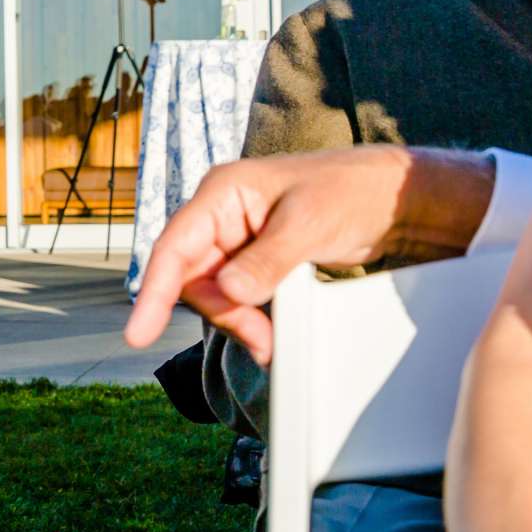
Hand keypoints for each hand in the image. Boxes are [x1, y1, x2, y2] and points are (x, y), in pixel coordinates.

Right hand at [125, 146, 493, 363]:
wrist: (392, 198)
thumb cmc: (352, 192)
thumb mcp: (308, 225)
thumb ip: (266, 260)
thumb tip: (228, 292)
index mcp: (223, 192)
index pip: (174, 246)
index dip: (153, 291)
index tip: (138, 333)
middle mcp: (221, 214)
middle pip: (191, 278)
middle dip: (222, 313)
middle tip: (261, 339)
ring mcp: (236, 237)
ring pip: (212, 292)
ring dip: (237, 320)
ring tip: (272, 339)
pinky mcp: (254, 258)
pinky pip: (235, 295)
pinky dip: (250, 316)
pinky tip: (273, 328)